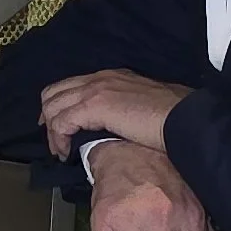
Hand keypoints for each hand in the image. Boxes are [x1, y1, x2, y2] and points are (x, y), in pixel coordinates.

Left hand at [41, 68, 188, 159]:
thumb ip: (123, 109)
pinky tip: (67, 153)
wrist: (182, 119)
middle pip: (54, 92)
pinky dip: (59, 139)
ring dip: (52, 132)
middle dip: (48, 118)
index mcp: (111, 77)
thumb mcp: (141, 106)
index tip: (60, 129)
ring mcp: (95, 90)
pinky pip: (60, 122)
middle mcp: (99, 79)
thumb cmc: (171, 118)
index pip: (71, 85)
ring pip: (52, 107)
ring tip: (61, 152)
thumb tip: (113, 127)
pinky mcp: (93, 105)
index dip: (59, 107)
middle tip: (55, 141)